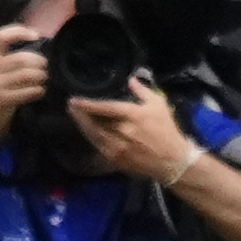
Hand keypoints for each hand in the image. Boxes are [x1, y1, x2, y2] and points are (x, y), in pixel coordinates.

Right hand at [0, 25, 51, 148]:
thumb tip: (37, 45)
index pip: (2, 36)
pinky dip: (38, 91)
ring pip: (26, 74)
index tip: (36, 35)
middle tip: (46, 67)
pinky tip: (40, 92)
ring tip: (44, 79)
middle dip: (39, 62)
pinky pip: (27, 91)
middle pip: (21, 57)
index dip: (20, 32)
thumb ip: (7, 59)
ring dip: (41, 76)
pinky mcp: (1, 100)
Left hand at [66, 77, 196, 181]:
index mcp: (132, 115)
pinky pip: (98, 147)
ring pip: (93, 135)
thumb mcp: (158, 104)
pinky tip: (86, 132)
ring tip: (74, 116)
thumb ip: (142, 91)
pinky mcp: (116, 160)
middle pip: (94, 122)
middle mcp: (122, 131)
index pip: (104, 108)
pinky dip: (90, 138)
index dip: (88, 104)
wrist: (171, 160)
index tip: (75, 99)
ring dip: (82, 126)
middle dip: (80, 114)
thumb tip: (130, 80)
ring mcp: (117, 147)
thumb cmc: (166, 129)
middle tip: (70, 105)